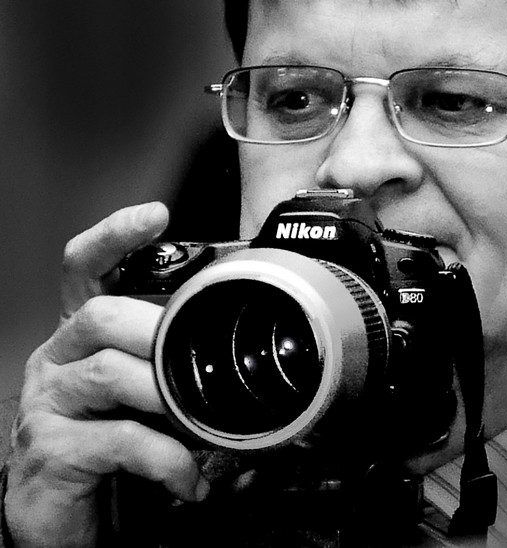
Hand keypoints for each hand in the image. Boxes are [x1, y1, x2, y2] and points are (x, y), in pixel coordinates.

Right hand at [3, 203, 209, 547]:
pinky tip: (190, 476)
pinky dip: (168, 457)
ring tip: (199, 418)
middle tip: (195, 356)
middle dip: (158, 330)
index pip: (86, 267)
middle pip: (102, 314)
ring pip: (110, 372)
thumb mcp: (140, 383)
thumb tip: (236, 328)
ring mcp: (50, 403)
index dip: (116, 235)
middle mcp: (58, 357)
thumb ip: (168, 351)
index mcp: (82, 333)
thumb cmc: (110, 433)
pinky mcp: (53, 450)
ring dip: (167, 394)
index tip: (157, 214)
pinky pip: (121, 440)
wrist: (63, 512)